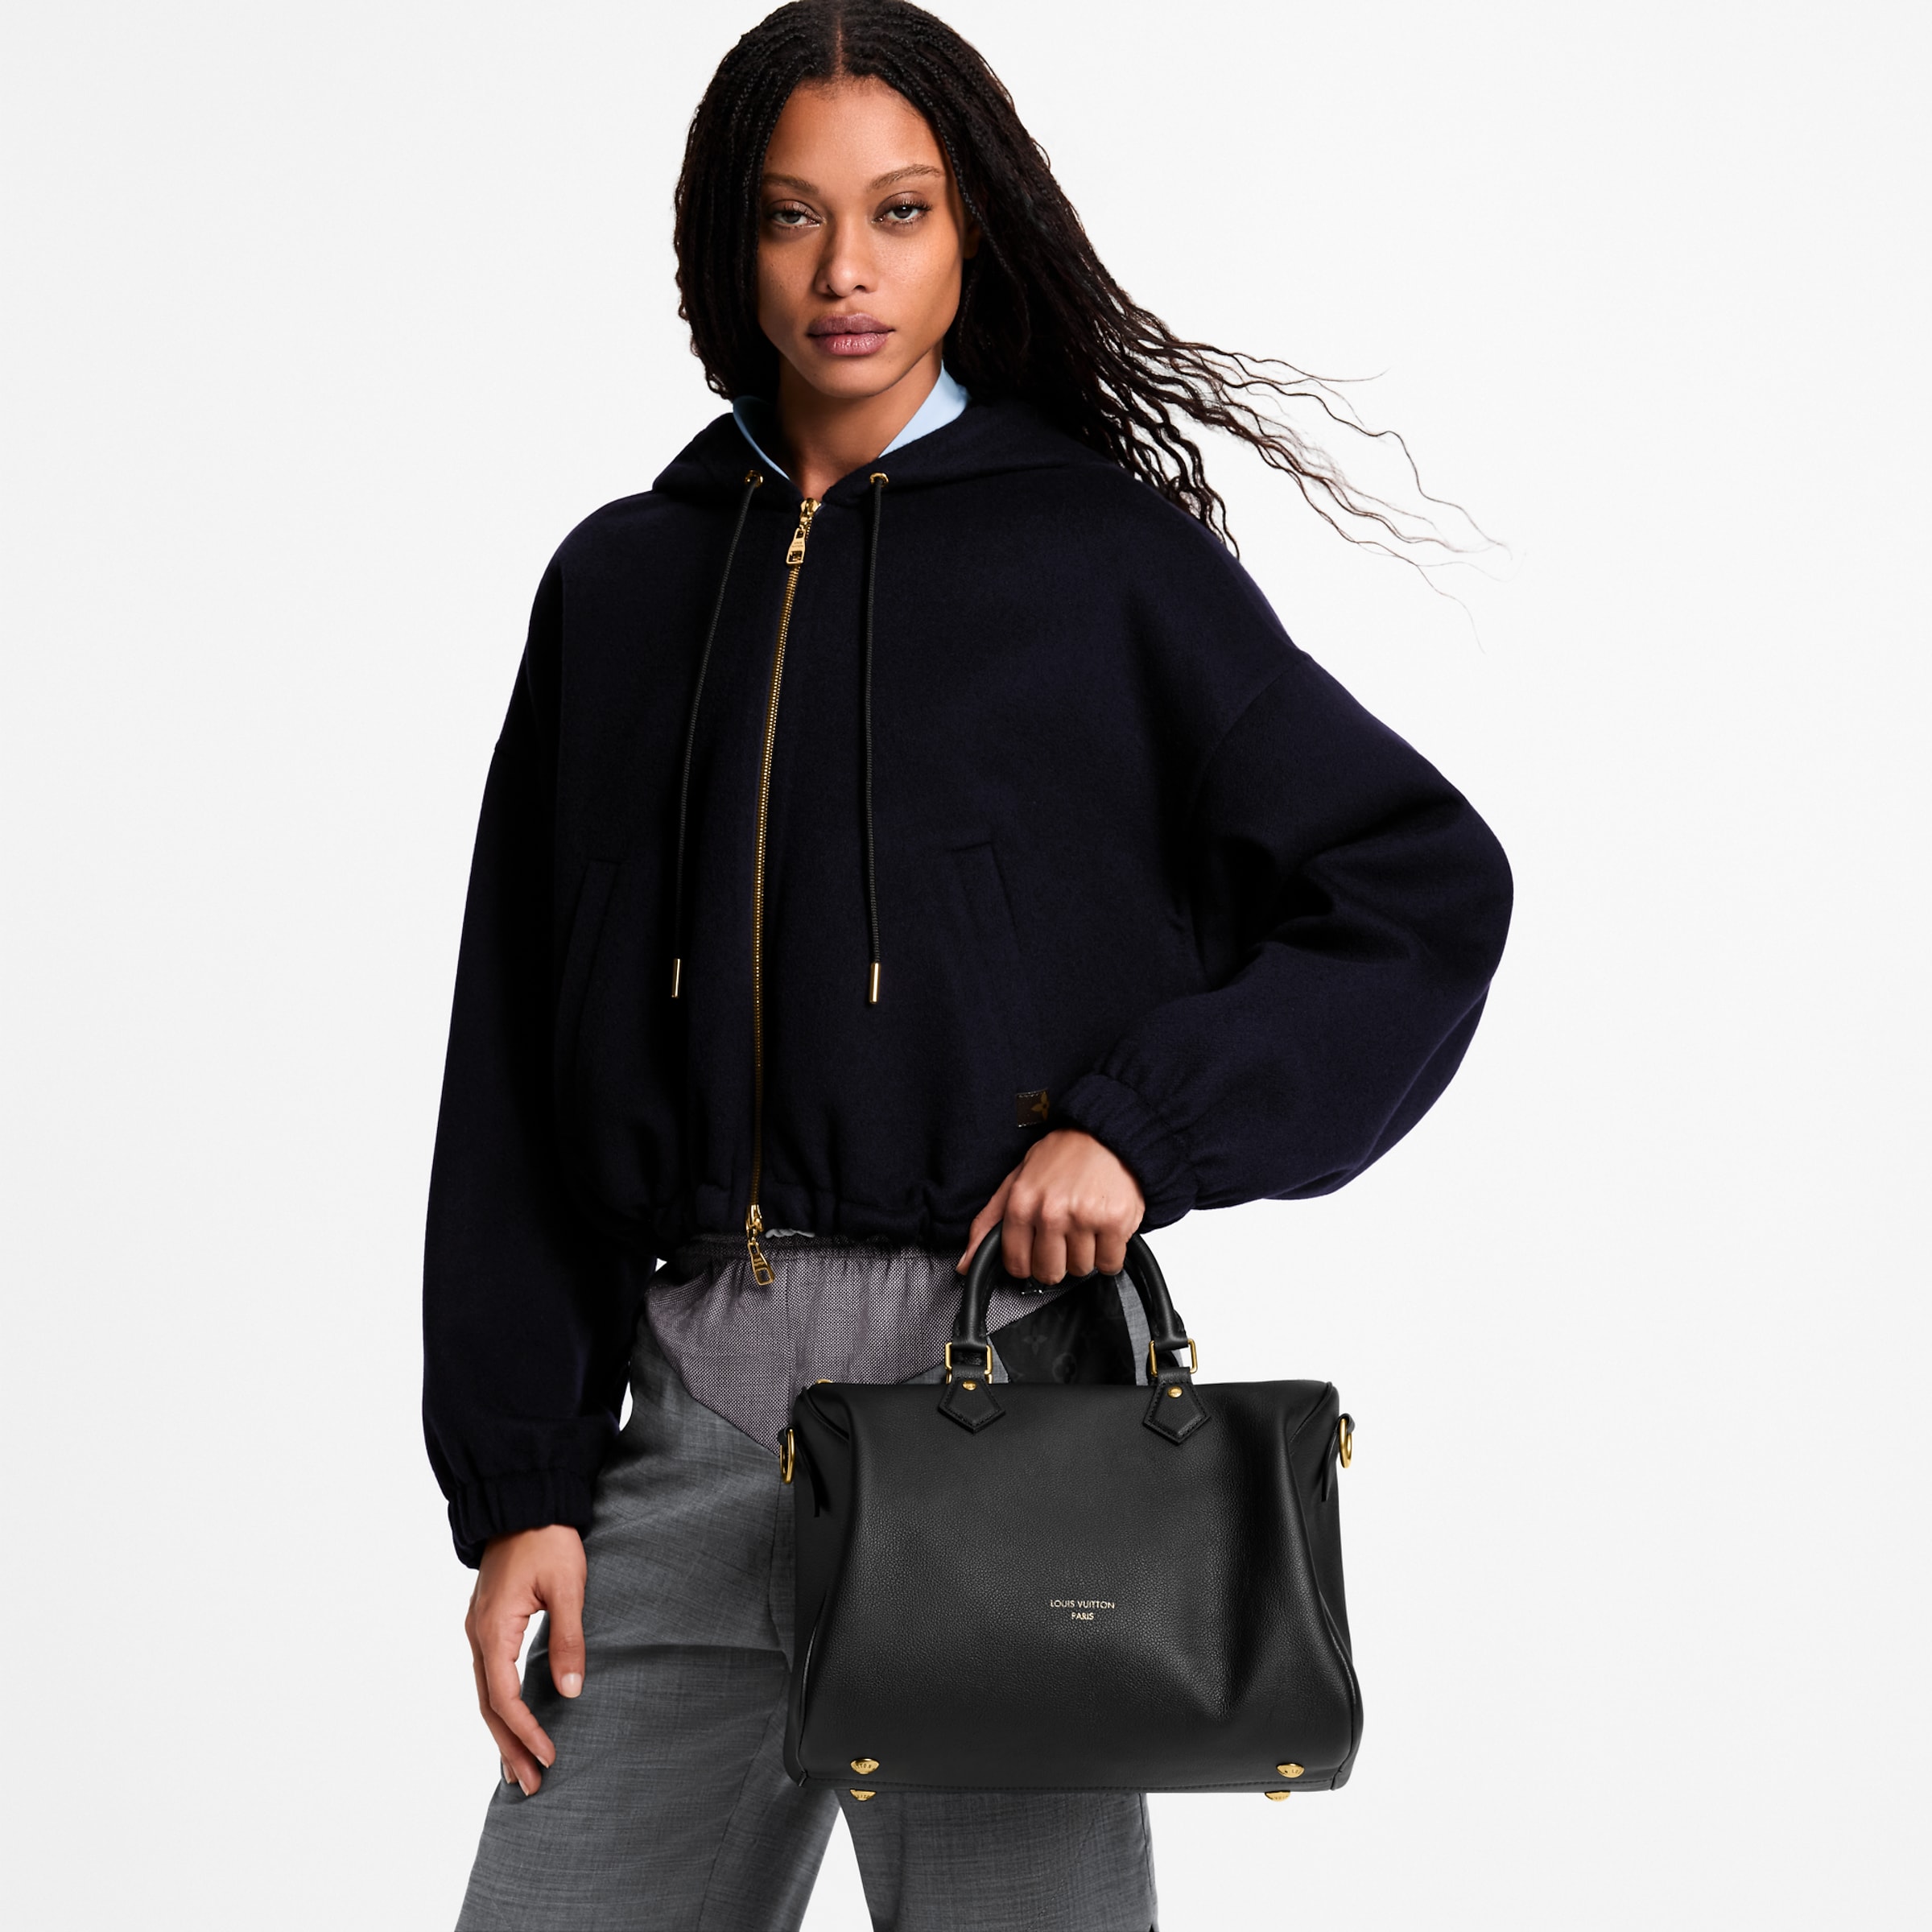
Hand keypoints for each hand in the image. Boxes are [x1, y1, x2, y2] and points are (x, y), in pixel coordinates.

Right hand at [465, 1524, 585, 1794]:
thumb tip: (571, 1692)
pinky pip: (489, 1677)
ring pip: (486, 1694)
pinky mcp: (487, 1624)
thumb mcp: (567, 1586)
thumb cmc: (548, 1538)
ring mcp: (479, 1630)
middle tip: (532, 1785)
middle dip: (509, 1747)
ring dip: (502, 1733)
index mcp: (493, 1629)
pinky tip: (510, 1725)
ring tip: (519, 1771)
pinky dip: (499, 1708)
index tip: (550, 1756)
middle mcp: (478, 1635)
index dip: (526, 1731)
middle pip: (489, 1706)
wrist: (523, 1499)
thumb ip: (568, 1639)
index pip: (505, 1697)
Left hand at [959, 1129, 1144, 1282]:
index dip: (1030, 1262)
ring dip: (1086, 1254)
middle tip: (1067, 1235)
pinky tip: (1105, 1229)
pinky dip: (1110, 1253)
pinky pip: (1109, 1264)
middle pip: (1050, 1273)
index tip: (1039, 1250)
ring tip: (1088, 1224)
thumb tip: (965, 1264)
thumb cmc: (1063, 1156)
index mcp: (1021, 1204)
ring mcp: (1084, 1218)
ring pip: (1081, 1269)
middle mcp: (1051, 1212)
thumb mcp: (1017, 1181)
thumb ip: (989, 1223)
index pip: (1017, 1265)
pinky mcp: (1115, 1222)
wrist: (1107, 1133)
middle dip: (1059, 1261)